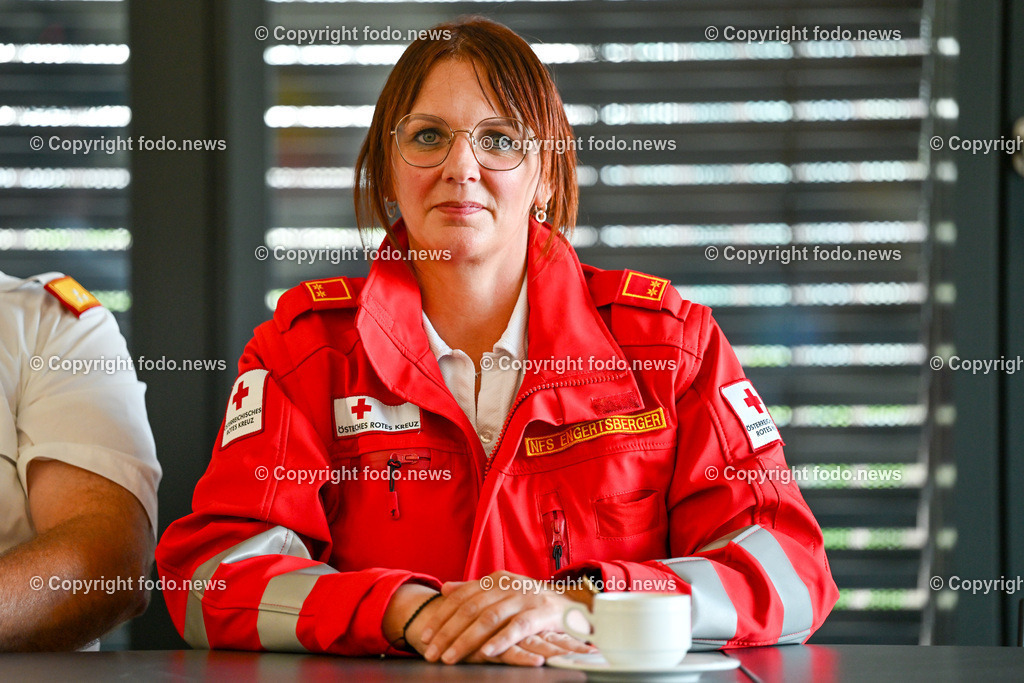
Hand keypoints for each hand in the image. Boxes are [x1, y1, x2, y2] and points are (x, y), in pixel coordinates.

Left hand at [418, 570, 595, 664]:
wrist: (575, 602)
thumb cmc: (533, 601)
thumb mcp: (504, 590)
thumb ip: (474, 589)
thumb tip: (445, 588)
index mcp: (496, 579)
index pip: (462, 597)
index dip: (442, 617)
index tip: (425, 637)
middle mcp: (508, 586)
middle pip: (471, 608)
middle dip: (447, 632)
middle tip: (431, 653)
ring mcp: (526, 598)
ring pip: (490, 618)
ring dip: (467, 639)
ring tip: (450, 657)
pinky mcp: (543, 613)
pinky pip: (518, 627)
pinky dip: (501, 640)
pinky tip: (486, 652)